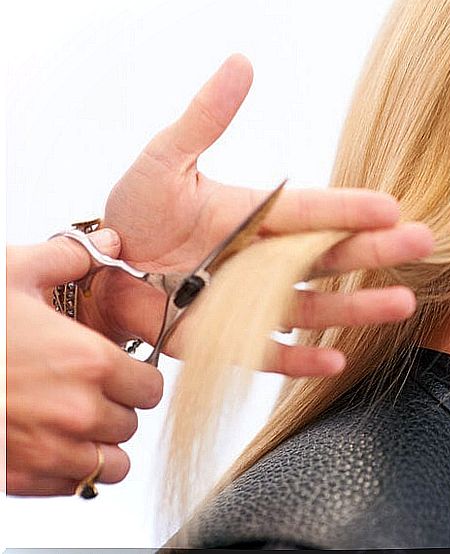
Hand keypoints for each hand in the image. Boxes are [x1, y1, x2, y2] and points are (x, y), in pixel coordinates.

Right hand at [6, 231, 162, 495]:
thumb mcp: (11, 274)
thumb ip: (70, 259)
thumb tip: (109, 245)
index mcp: (88, 362)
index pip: (152, 387)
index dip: (138, 378)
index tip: (122, 372)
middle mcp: (77, 412)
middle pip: (131, 424)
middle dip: (116, 407)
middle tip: (89, 392)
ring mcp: (50, 451)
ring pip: (110, 464)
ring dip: (99, 445)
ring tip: (75, 423)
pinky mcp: (20, 479)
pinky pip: (73, 486)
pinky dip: (69, 470)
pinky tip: (49, 443)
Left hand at [85, 54, 432, 376]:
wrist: (100, 271)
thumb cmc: (132, 212)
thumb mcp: (166, 158)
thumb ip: (206, 118)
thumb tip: (243, 61)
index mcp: (258, 214)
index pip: (313, 209)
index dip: (350, 208)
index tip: (393, 207)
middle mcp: (265, 259)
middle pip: (330, 255)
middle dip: (377, 250)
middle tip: (424, 242)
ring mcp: (251, 303)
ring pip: (315, 308)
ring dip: (358, 306)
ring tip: (403, 302)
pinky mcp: (230, 341)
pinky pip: (271, 354)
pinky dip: (302, 360)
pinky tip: (337, 359)